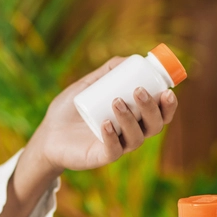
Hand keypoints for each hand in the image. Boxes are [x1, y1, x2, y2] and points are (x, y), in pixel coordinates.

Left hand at [27, 57, 177, 173]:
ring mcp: (117, 146)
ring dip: (130, 119)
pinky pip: (113, 150)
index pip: (161, 114)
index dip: (169, 105)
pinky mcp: (101, 157)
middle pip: (154, 126)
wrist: (47, 134)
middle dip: (152, 108)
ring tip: (116, 102)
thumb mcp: (88, 86)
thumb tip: (129, 59)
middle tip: (138, 91)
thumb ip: (107, 72)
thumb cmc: (70, 111)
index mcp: (134, 118)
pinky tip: (105, 124)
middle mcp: (130, 133)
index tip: (167, 90)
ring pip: (136, 137)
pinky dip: (112, 137)